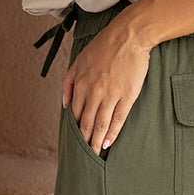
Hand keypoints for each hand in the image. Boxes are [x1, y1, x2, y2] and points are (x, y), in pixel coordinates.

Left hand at [63, 14, 150, 154]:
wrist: (128, 36)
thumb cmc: (103, 46)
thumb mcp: (78, 60)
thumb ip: (68, 82)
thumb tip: (64, 105)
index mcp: (81, 84)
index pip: (75, 114)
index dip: (75, 130)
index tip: (74, 143)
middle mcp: (94, 92)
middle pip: (87, 123)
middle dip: (84, 142)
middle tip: (82, 158)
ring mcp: (111, 95)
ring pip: (101, 124)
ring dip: (96, 142)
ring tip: (94, 155)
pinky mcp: (127, 95)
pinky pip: (118, 118)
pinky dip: (113, 133)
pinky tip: (108, 143)